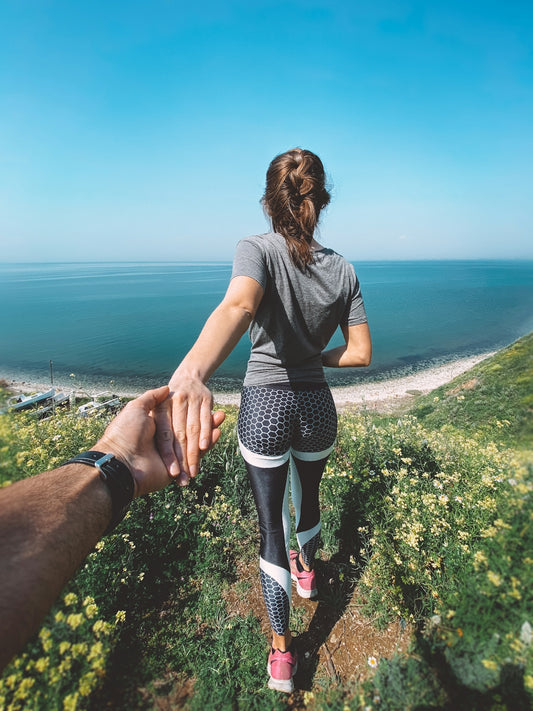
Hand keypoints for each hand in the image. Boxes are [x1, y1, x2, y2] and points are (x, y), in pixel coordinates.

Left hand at [95, 386, 222, 496]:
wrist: (120, 463)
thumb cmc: (124, 433)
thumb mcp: (136, 409)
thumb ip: (152, 397)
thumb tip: (166, 388)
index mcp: (156, 426)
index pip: (178, 417)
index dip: (191, 409)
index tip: (203, 400)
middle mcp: (164, 440)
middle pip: (190, 428)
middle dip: (205, 420)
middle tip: (220, 412)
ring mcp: (172, 455)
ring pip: (196, 439)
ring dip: (210, 429)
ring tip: (223, 416)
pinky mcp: (178, 467)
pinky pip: (194, 455)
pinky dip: (208, 442)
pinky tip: (218, 431)